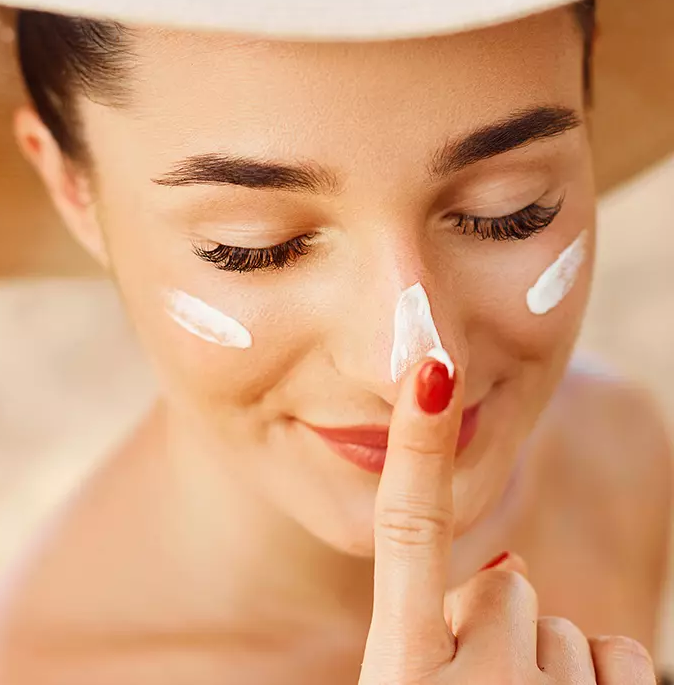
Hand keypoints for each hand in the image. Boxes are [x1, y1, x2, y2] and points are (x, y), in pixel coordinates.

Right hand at [359, 357, 655, 683]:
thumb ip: (428, 625)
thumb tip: (507, 564)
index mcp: (400, 675)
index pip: (408, 530)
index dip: (420, 444)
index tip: (433, 368)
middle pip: (504, 583)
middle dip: (493, 622)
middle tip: (474, 684)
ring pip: (561, 626)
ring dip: (541, 662)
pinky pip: (621, 655)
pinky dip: (598, 684)